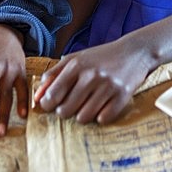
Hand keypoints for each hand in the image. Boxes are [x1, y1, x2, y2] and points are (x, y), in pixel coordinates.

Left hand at [34, 38, 152, 124]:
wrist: (134, 52)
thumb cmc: (101, 57)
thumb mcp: (75, 59)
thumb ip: (54, 75)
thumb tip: (36, 98)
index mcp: (76, 65)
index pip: (52, 96)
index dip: (48, 105)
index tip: (52, 104)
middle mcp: (91, 75)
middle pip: (65, 111)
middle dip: (66, 111)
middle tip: (73, 104)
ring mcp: (107, 86)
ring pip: (83, 118)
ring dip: (83, 115)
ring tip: (89, 104)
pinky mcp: (122, 96)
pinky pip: (103, 119)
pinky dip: (101, 116)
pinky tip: (104, 105)